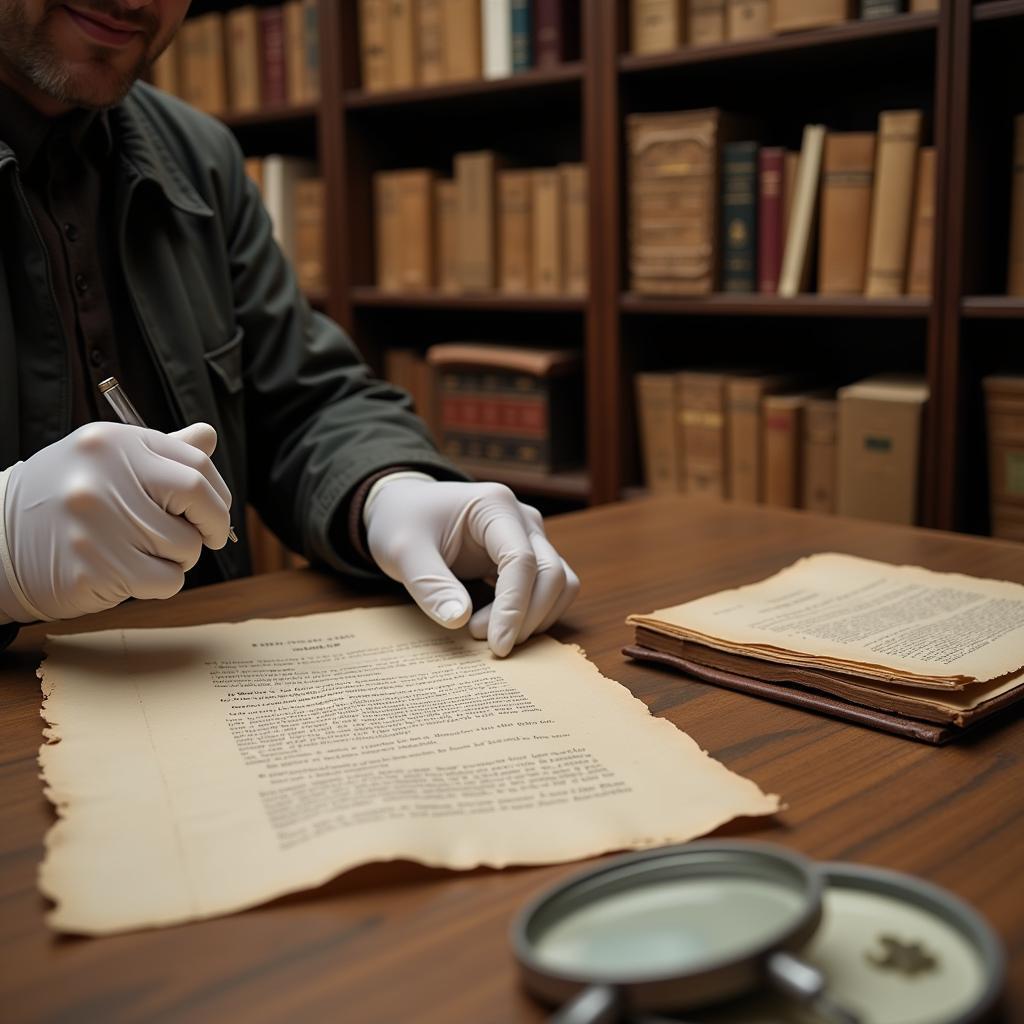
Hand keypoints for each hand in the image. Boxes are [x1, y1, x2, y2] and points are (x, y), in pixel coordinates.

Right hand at [0, 421, 231, 622]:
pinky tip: (131, 573)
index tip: (216, 511)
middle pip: (199, 501)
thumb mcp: (106, 461)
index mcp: (114, 444)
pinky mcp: (95, 567)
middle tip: (210, 538)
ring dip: (179, 558)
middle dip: (214, 525)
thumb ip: (161, 452)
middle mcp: (105, 478)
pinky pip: (167, 581)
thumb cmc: (64, 501)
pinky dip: (161, 583)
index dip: (218, 493)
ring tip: (144, 553)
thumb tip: (208, 437)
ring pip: (186, 547)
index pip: (196, 463)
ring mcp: (98, 523)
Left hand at [364, 477, 579, 656]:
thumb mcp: (404, 551)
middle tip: (487, 643)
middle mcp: (522, 518)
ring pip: (560, 582)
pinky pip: (550, 588)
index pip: (521, 559)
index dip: (514, 607)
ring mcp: (530, 536)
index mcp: (494, 506)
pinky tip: (500, 626)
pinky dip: (536, 613)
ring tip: (490, 634)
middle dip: (526, 616)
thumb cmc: (402, 522)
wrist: (403, 507)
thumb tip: (459, 620)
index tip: (496, 645)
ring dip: (536, 617)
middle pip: (551, 573)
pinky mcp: (528, 555)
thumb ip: (430, 585)